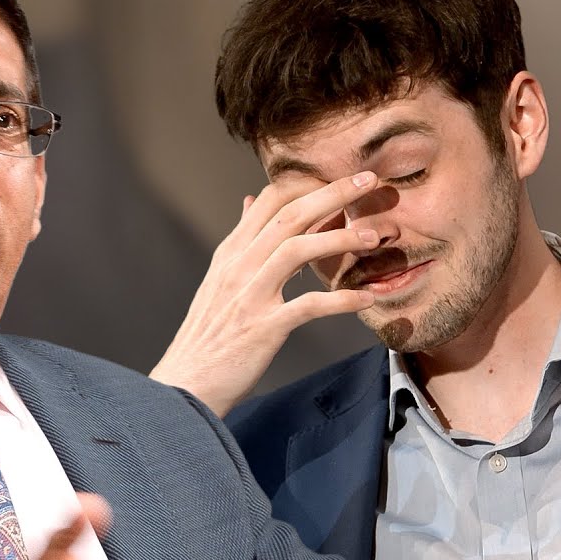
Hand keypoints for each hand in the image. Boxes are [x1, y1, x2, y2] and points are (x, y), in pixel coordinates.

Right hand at [149, 172, 380, 414]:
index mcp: (232, 253)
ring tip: (375, 235)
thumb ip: (241, 240)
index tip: (344, 176)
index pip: (270, 200)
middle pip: (290, 215)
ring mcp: (249, 295)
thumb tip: (250, 201)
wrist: (186, 383)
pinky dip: (340, 300)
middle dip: (334, 192)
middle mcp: (239, 266)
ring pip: (298, 249)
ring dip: (340, 238)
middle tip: (370, 179)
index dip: (309, 182)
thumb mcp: (220, 278)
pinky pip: (308, 306)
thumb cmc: (210, 334)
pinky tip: (366, 298)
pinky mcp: (263, 328)